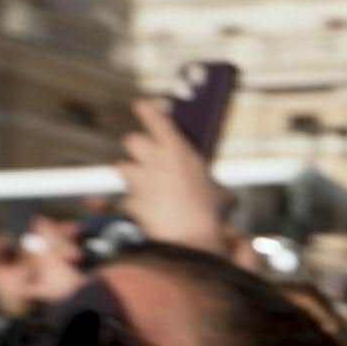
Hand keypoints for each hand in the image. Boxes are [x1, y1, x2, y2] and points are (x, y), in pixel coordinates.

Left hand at [115, 100, 233, 256]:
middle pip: (132, 140)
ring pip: (123, 167)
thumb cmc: (211, 216)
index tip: (141, 105)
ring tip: (145, 186)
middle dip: (138, 148)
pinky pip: (126, 200)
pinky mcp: (131, 202)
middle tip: (147, 157)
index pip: (157, 121)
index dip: (147, 111)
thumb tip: (222, 196)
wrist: (191, 240)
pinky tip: (147, 213)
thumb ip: (217, 189)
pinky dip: (133, 205)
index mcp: (179, 152)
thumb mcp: (223, 197)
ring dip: (132, 174)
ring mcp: (140, 182)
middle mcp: (155, 161)